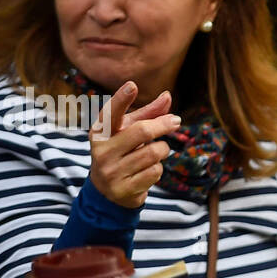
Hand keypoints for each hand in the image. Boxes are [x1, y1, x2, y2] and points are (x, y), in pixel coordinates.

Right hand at [89, 81, 177, 208]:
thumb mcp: (129, 131)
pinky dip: (158, 168)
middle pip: (142, 131)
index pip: (111, 113)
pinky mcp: (123, 189)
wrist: (107, 192)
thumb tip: (168, 95)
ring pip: (153, 153)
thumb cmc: (122, 151)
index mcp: (100, 132)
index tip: (132, 85)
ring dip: (162, 150)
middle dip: (162, 125)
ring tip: (156, 152)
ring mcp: (111, 171)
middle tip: (176, 121)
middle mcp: (102, 151)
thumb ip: (148, 114)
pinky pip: (155, 172)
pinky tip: (148, 170)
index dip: (121, 99)